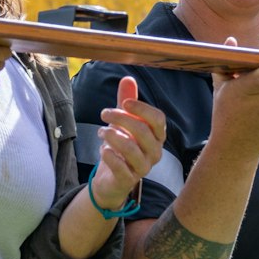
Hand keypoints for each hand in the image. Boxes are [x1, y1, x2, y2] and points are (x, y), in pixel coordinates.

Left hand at [90, 76, 166, 209]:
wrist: (111, 178)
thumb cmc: (121, 146)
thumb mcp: (123, 123)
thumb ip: (126, 102)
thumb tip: (128, 78)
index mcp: (157, 136)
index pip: (157, 119)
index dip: (141, 108)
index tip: (123, 102)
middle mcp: (154, 152)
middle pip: (143, 131)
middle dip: (120, 118)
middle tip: (104, 113)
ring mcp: (143, 168)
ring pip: (131, 150)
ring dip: (112, 136)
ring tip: (101, 131)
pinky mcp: (128, 180)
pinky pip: (121, 167)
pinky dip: (109, 156)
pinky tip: (102, 150)